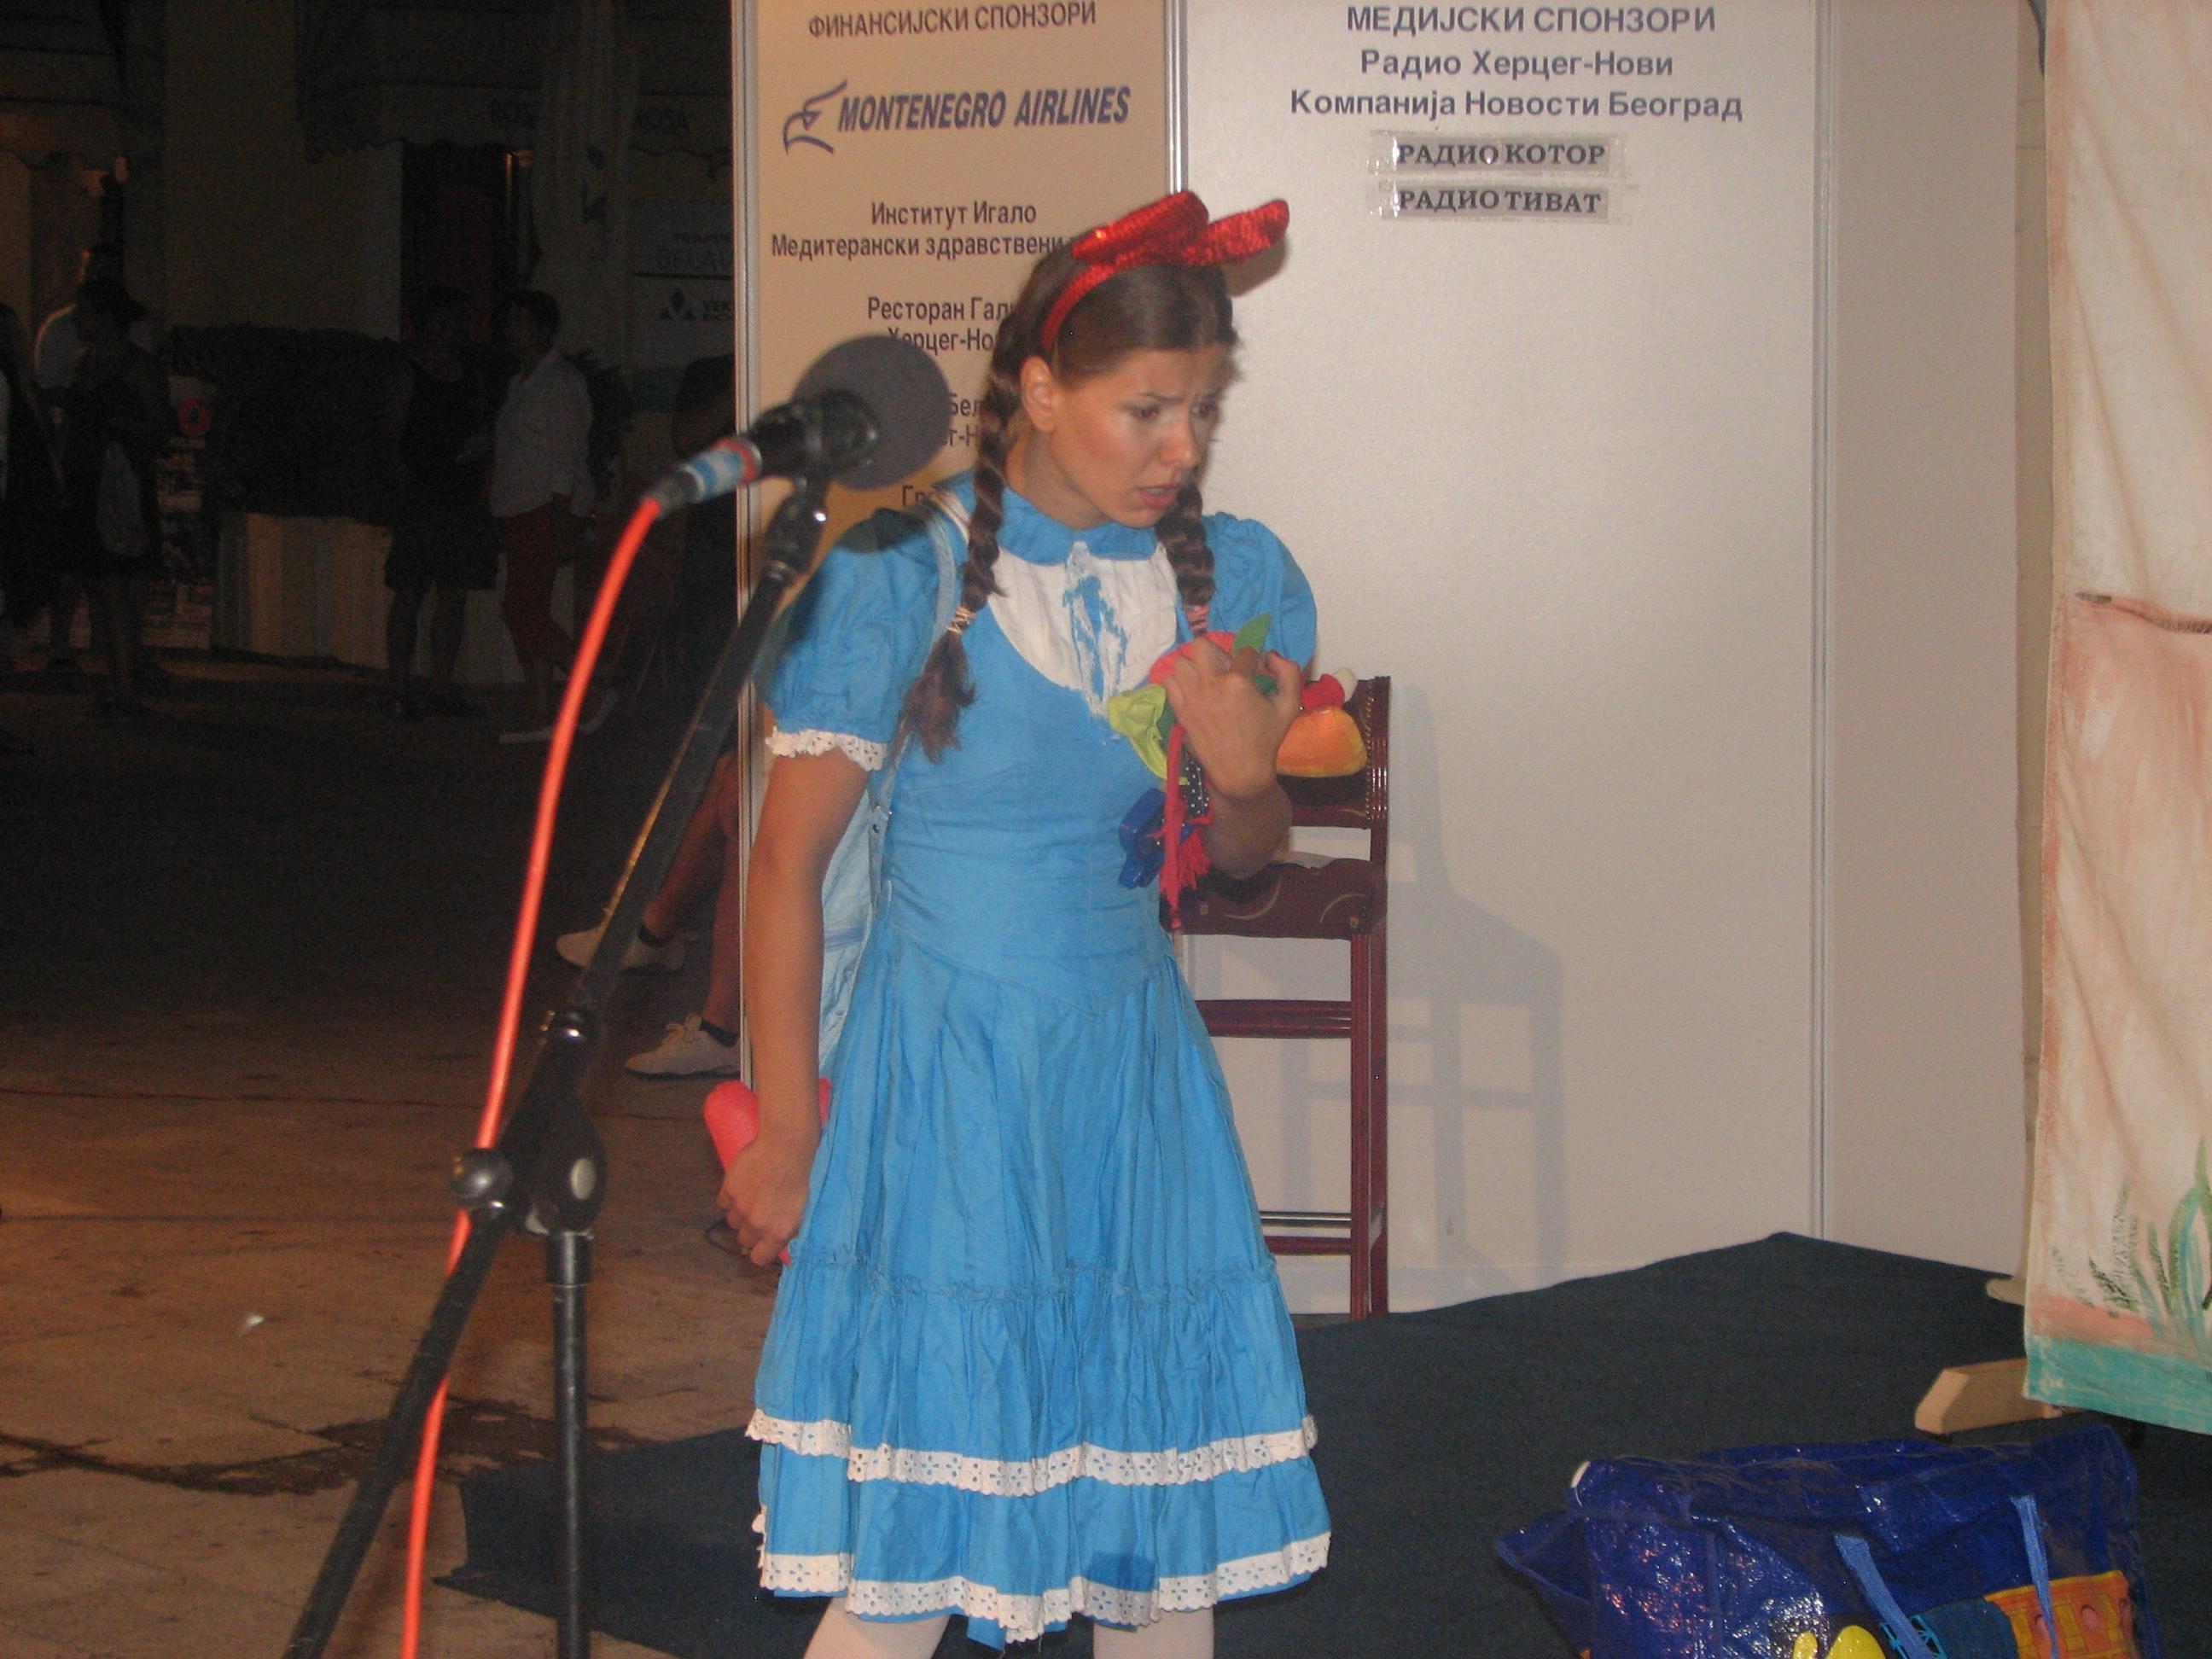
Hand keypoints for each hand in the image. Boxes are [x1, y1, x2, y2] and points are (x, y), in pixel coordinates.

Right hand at [716, 1129, 815, 1265]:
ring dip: (741, 1214)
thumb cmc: (807, 1175)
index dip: (762, 1251)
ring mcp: (740, 1206)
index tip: (765, 1243)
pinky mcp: (729, 1187)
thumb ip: (794, 1229)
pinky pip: (723, 1202)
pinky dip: (731, 1197)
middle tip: (763, 1214)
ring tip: (755, 1197)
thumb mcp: (809, 1209)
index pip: (759, 1258)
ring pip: (732, 1221)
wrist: (789, 1144)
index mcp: (777, 1232)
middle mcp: (756, 1224)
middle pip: (744, 1239)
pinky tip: (743, 1186)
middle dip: (752, 1231)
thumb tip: (785, 1239)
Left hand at [1160, 639, 1303, 800]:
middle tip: (1224, 668)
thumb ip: (1289, 673)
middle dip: (1215, 651)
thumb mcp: (1289, 705)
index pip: (1244, 652)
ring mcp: (1192, 697)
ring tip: (1206, 679)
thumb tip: (1269, 656)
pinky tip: (1192, 690)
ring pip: (1182, 662)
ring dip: (1195, 666)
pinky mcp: (1180, 710)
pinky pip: (1169, 682)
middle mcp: (1211, 684)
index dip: (1252, 660)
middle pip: (1202, 645)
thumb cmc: (1266, 739)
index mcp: (1238, 681)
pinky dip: (1179, 682)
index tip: (1254, 673)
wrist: (1240, 771)